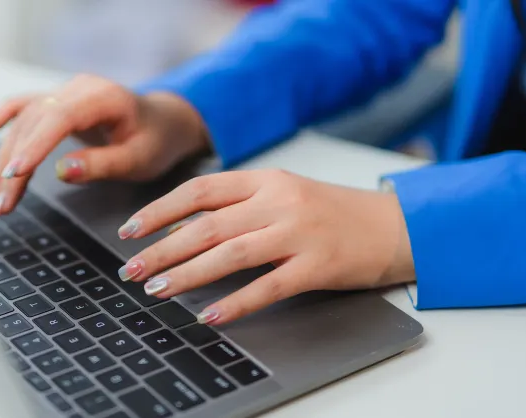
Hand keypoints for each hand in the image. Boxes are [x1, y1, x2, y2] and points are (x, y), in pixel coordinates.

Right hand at [0, 74, 209, 215]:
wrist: (164, 121)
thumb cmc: (156, 141)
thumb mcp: (139, 159)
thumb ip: (102, 165)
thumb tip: (61, 172)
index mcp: (103, 97)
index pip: (58, 118)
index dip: (34, 146)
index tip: (14, 175)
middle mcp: (77, 89)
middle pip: (33, 124)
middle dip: (12, 167)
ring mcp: (62, 93)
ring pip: (21, 124)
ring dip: (2, 162)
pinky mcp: (53, 103)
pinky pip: (18, 109)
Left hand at [115, 169, 415, 324]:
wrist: (395, 225)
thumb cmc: (331, 212)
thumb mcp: (283, 195)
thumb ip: (237, 206)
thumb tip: (182, 229)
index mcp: (266, 179)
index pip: (200, 190)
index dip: (160, 210)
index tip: (130, 230)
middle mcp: (278, 202)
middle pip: (207, 226)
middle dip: (161, 250)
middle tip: (131, 270)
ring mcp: (298, 233)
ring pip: (230, 254)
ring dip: (187, 274)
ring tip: (157, 290)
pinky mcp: (317, 265)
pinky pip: (267, 287)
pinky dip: (235, 302)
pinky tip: (209, 315)